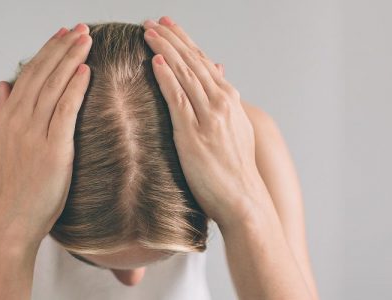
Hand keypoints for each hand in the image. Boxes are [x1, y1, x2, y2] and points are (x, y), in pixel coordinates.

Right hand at [0, 23, 91, 241]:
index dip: (46, 52)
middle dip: (62, 47)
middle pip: (42, 74)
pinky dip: (75, 89)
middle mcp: (18, 121)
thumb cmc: (9, 186)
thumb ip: (2, 113)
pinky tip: (86, 71)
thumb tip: (4, 84)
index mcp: (7, 119)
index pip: (28, 76)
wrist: (11, 220)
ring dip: (71, 60)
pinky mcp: (53, 150)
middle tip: (80, 28)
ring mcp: (34, 134)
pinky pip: (65, 111)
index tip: (61, 34)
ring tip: (86, 39)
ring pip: (53, 87)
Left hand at [142, 16, 264, 224]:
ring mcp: (209, 117)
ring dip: (165, 51)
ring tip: (147, 33)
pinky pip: (178, 99)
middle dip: (171, 38)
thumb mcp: (236, 129)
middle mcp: (221, 102)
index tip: (167, 26)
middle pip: (192, 62)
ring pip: (185, 74)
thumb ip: (225, 101)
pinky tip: (155, 62)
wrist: (244, 199)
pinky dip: (167, 78)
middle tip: (151, 22)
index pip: (202, 61)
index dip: (183, 41)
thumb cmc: (235, 168)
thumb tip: (218, 74)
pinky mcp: (194, 135)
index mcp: (229, 100)